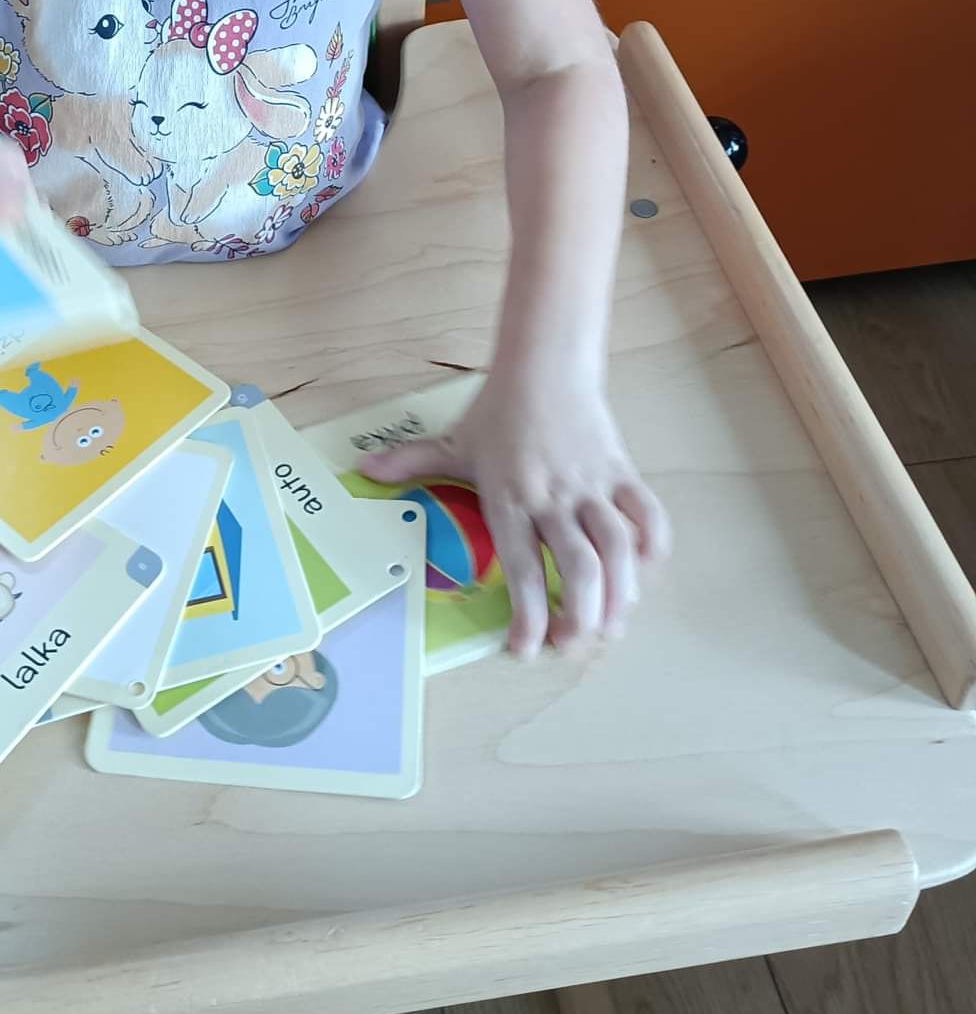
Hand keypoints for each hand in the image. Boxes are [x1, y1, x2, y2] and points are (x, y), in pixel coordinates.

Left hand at [362, 374, 669, 658]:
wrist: (544, 364)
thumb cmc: (498, 409)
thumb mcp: (453, 441)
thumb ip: (411, 462)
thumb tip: (362, 469)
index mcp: (509, 498)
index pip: (522, 568)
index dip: (527, 616)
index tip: (526, 649)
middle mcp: (553, 498)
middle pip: (579, 569)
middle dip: (581, 617)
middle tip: (574, 645)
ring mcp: (592, 486)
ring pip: (618, 549)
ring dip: (621, 595)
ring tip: (612, 626)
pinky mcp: (621, 472)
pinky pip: (647, 516)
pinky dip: (652, 549)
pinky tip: (643, 575)